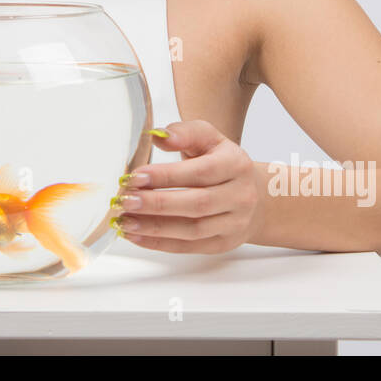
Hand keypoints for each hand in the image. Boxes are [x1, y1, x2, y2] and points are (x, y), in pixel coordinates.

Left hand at [114, 120, 263, 254]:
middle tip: (126, 201)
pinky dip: (159, 243)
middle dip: (157, 204)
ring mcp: (234, 223)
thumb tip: (159, 136)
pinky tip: (136, 235)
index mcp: (236, 164)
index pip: (201, 172)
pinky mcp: (223, 244)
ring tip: (125, 221)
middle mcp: (240, 196)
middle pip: (197, 204)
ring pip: (192, 230)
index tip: (136, 177)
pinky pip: (189, 247)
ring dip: (154, 227)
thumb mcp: (209, 139)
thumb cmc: (223, 164)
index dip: (167, 176)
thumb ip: (185, 133)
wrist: (255, 196)